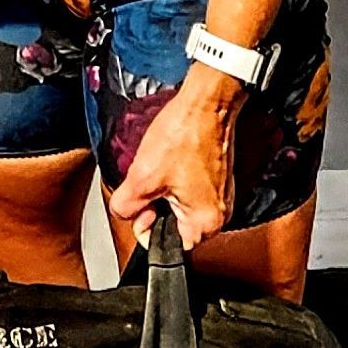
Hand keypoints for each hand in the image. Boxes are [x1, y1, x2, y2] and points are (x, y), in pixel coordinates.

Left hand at [109, 71, 241, 253]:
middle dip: (155, 206)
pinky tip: (173, 159)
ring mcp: (220, 195)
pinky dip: (176, 178)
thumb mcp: (141, 177)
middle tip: (151, 179)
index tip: (142, 205)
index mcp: (206, 223)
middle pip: (173, 225)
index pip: (169, 246)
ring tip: (163, 165)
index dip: (148, 226)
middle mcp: (220, 213)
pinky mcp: (217, 178)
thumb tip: (129, 217)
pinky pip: (189, 189)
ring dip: (164, 190)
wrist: (206, 102)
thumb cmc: (183, 135)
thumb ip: (127, 208)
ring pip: (179, 205)